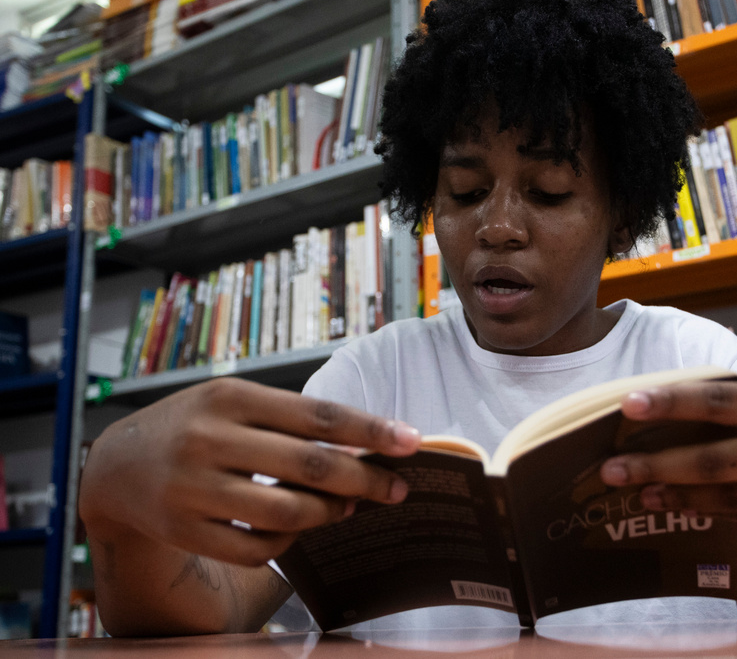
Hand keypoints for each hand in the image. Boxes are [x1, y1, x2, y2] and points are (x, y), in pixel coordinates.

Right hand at [80, 378, 420, 566]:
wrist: (117, 465)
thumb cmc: (195, 425)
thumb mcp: (235, 402)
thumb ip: (291, 421)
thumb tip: (363, 449)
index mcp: (231, 397)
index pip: (318, 415)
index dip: (370, 431)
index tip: (411, 443)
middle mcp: (210, 439)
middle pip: (310, 466)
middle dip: (365, 480)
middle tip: (396, 489)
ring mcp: (194, 488)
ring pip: (287, 513)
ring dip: (329, 514)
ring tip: (347, 507)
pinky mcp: (184, 530)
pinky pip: (255, 548)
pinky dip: (287, 541)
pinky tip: (297, 528)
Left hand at [599, 381, 736, 536]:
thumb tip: (685, 413)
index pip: (724, 400)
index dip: (675, 402)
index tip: (629, 405)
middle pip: (719, 458)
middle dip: (659, 465)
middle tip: (611, 469)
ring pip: (732, 498)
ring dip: (680, 497)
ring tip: (640, 493)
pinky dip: (716, 513)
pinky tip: (683, 508)